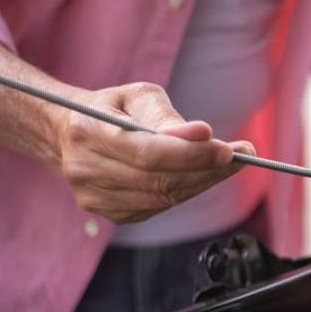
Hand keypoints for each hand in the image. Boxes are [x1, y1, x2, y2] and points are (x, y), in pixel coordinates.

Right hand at [52, 82, 254, 222]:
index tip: (229, 149)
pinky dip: (185, 192)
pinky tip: (201, 176)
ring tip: (227, 164)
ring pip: (162, 197)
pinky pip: (158, 207)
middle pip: (159, 179)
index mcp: (88, 131)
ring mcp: (94, 197)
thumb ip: (166, 116)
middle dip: (207, 169)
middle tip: (242, 156)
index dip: (192, 154)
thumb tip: (201, 134)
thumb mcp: (137, 96)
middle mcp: (85, 169)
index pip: (149, 152)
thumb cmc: (112, 109)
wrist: (68, 134)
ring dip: (202, 182)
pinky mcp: (110, 214)